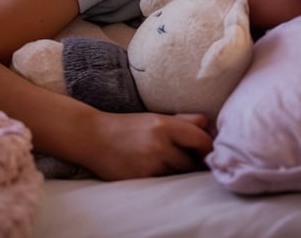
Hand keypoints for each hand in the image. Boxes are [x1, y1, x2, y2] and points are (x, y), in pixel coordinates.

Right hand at [83, 112, 213, 180]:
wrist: (92, 137)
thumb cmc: (127, 126)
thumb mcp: (155, 118)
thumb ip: (184, 120)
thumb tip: (207, 123)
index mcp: (165, 125)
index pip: (201, 141)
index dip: (206, 148)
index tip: (202, 151)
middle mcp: (159, 144)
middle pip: (191, 162)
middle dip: (189, 162)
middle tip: (179, 158)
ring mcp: (150, 164)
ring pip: (177, 175)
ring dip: (175, 172)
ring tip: (161, 162)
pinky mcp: (140, 179)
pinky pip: (162, 183)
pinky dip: (161, 179)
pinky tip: (150, 170)